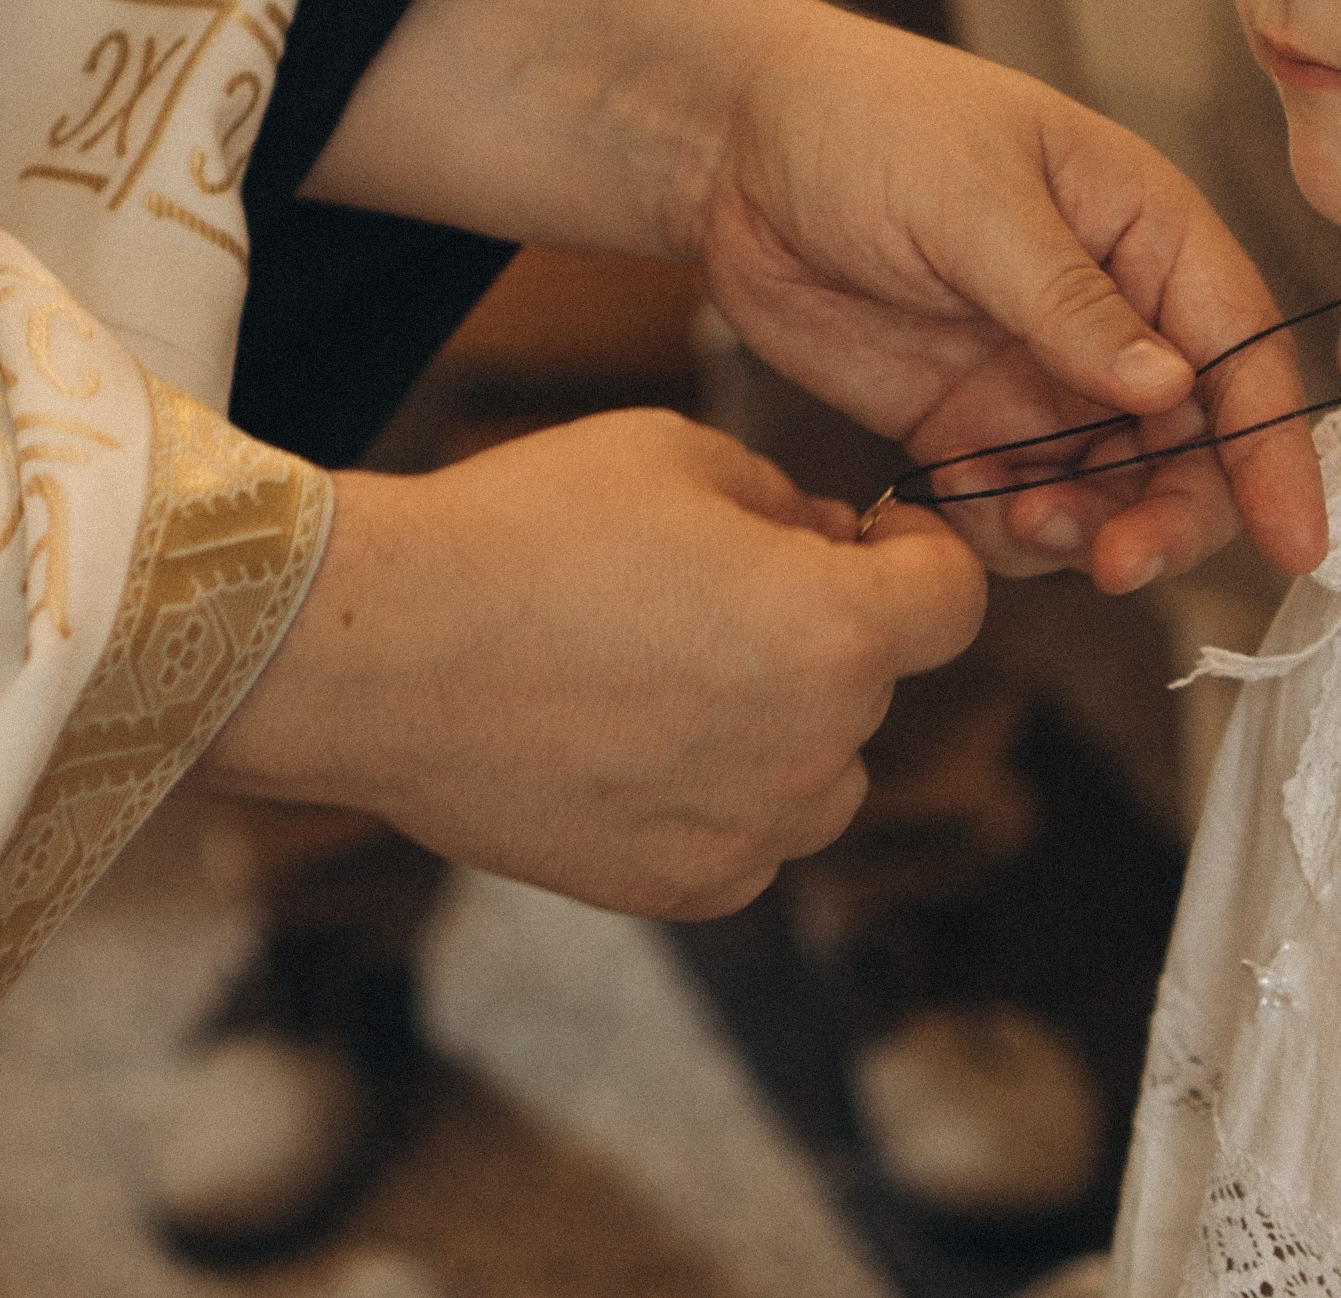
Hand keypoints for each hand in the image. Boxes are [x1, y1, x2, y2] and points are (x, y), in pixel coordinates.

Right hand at [209, 412, 985, 914]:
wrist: (385, 650)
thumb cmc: (531, 529)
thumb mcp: (682, 452)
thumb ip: (787, 503)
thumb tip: (829, 542)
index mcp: (835, 629)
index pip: (955, 601)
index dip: (924, 555)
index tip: (876, 537)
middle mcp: (813, 747)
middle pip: (875, 684)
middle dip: (829, 626)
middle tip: (723, 582)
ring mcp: (748, 831)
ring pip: (821, 772)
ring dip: (784, 720)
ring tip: (669, 662)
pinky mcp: (679, 889)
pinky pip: (749, 837)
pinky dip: (719, 792)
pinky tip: (631, 733)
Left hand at [309, 0, 1328, 593]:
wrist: (728, 146)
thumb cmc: (861, 121)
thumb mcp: (970, 200)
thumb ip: (1068, 300)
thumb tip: (1171, 386)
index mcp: (1142, 228)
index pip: (1239, 348)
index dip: (1275, 448)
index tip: (1294, 542)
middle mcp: (1110, 311)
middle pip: (1191, 444)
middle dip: (1171, 514)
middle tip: (1117, 563)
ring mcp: (1039, 374)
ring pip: (1109, 492)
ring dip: (1086, 532)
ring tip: (1021, 523)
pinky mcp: (968, 423)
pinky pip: (1020, 508)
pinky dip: (1006, 533)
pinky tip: (958, 503)